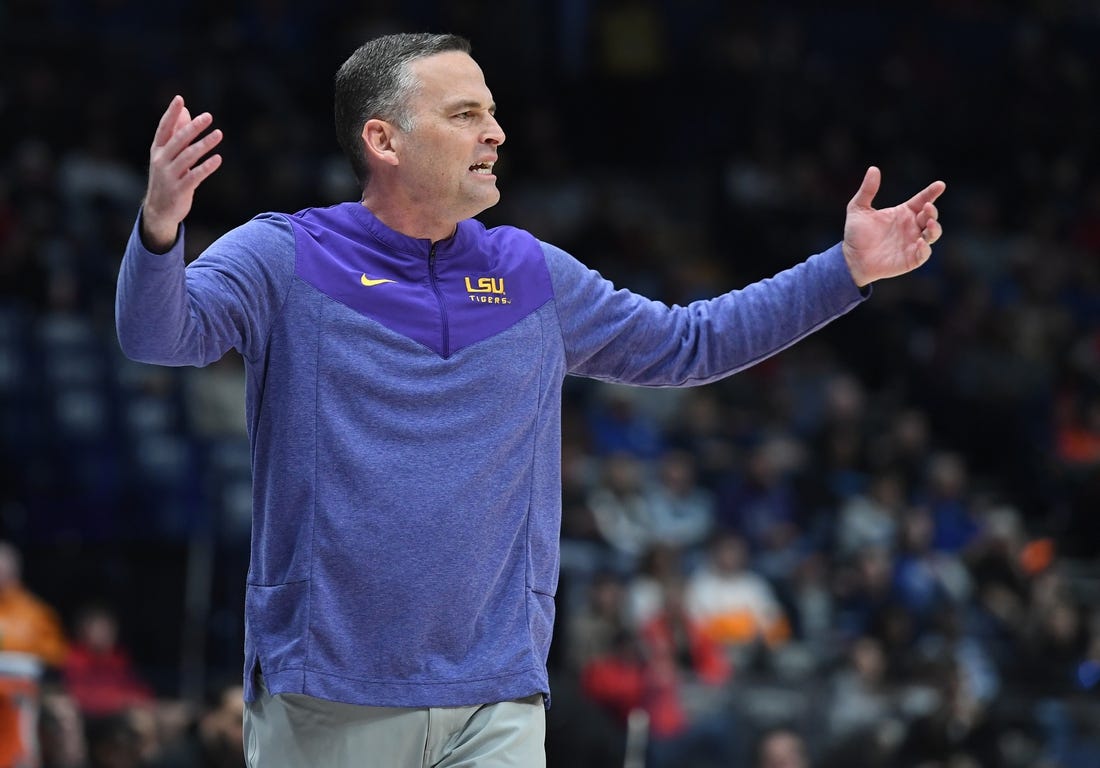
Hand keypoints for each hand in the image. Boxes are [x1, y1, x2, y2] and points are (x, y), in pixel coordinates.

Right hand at [140, 95, 223, 251]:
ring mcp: (170, 175)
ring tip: (219, 134)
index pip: (164, 128)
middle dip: (193, 127)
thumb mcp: (169, 155)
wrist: (159, 210)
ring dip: (204, 144)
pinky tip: (218, 158)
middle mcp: (161, 160)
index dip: (171, 114)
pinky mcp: (180, 189)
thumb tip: (186, 110)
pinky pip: (195, 175)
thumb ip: (177, 133)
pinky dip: (207, 167)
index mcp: (158, 150)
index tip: (179, 99)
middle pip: (178, 140)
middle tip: (208, 116)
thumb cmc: (167, 178)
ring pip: (188, 156)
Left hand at [842, 166, 944, 286]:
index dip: (932, 192)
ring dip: (934, 228)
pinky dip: (925, 248)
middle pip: (930, 216)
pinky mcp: (911, 259)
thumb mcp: (858, 209)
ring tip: (928, 223)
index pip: (922, 199)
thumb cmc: (855, 234)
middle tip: (927, 206)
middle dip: (932, 211)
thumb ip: (867, 190)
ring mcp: (913, 242)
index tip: (940, 185)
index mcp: (903, 212)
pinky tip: (920, 242)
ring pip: (933, 233)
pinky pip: (924, 254)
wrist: (851, 258)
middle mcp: (911, 226)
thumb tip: (873, 169)